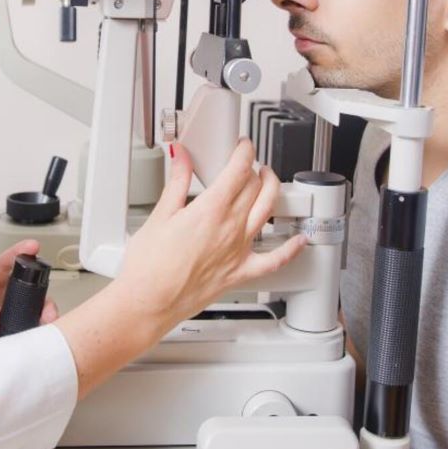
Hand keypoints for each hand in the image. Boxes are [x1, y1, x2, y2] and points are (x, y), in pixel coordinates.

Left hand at [0, 240, 57, 367]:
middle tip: (47, 309)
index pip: (3, 267)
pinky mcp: (5, 345)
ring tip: (44, 328)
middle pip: (28, 294)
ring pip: (31, 317)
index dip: (18, 254)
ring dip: (41, 321)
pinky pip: (24, 340)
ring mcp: (3, 325)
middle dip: (43, 298)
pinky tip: (37, 344)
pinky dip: (34, 341)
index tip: (32, 246)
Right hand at [114, 138, 305, 329]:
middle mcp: (230, 228)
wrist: (148, 302)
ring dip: (272, 191)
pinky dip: (290, 249)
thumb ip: (177, 182)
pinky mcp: (240, 273)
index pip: (238, 170)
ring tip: (268, 180)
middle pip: (254, 187)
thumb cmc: (148, 267)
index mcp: (209, 210)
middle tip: (246, 164)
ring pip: (268, 212)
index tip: (243, 146)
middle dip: (253, 169)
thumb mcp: (160, 215)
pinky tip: (299, 240)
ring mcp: (238, 251)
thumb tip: (181, 157)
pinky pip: (274, 261)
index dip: (244, 151)